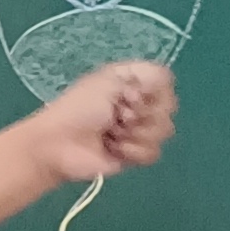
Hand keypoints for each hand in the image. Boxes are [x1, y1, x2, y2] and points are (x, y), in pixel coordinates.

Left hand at [26, 60, 176, 190]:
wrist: (60, 145)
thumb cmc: (79, 107)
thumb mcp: (109, 79)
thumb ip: (145, 74)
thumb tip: (165, 83)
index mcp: (133, 82)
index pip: (166, 82)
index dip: (153, 90)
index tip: (130, 95)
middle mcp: (139, 104)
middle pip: (169, 108)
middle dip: (142, 114)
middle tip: (117, 116)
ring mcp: (139, 131)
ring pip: (164, 132)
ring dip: (135, 133)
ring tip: (111, 133)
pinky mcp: (135, 155)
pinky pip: (153, 153)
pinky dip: (132, 151)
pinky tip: (113, 149)